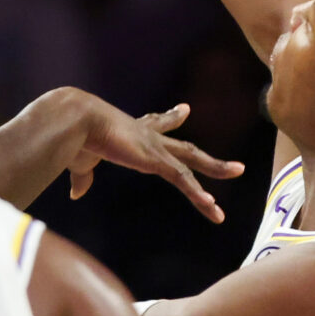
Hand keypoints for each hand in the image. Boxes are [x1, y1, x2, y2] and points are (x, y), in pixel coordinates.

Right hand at [65, 97, 244, 223]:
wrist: (77, 121)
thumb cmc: (76, 138)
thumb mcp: (82, 162)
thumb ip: (84, 178)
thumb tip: (76, 193)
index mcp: (131, 133)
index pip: (156, 123)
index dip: (170, 118)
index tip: (185, 109)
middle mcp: (148, 136)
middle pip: (184, 147)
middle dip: (206, 157)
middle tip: (231, 162)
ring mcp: (155, 147)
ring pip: (192, 161)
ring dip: (217, 169)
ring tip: (238, 172)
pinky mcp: (155, 159)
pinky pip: (183, 179)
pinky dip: (197, 194)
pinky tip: (212, 206)